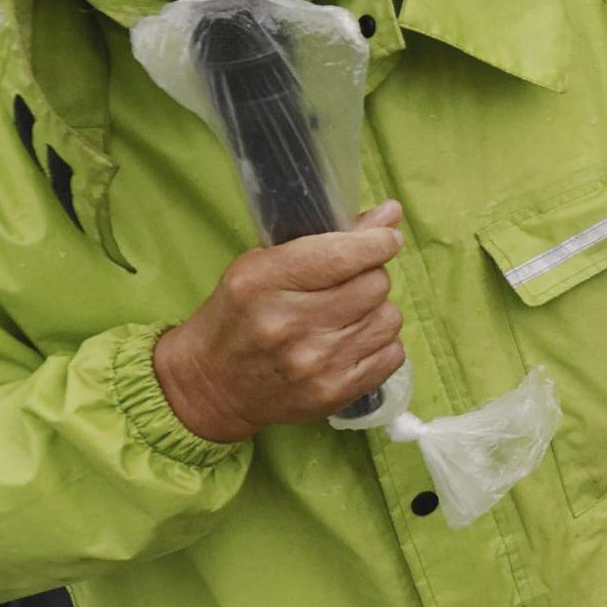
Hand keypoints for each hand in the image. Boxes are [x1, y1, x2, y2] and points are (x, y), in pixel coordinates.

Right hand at [152, 203, 408, 443]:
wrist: (214, 386)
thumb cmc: (239, 316)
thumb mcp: (262, 265)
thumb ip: (326, 237)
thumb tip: (390, 214)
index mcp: (263, 282)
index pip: (341, 255)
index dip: (376, 241)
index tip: (387, 237)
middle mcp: (289, 324)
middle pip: (374, 284)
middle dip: (371, 276)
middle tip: (351, 283)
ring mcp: (314, 363)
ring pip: (388, 318)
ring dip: (377, 311)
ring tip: (349, 315)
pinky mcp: (334, 392)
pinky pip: (392, 353)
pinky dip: (381, 343)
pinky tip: (353, 342)